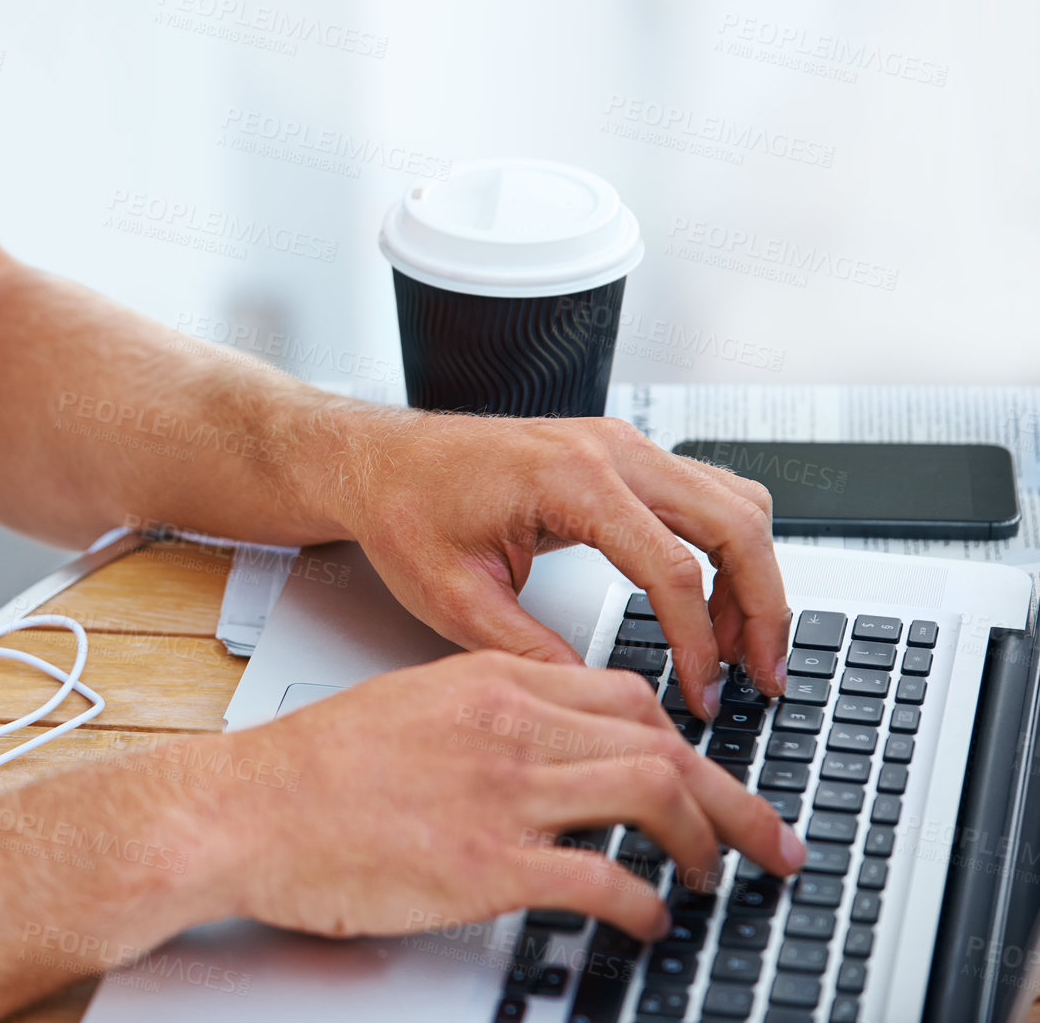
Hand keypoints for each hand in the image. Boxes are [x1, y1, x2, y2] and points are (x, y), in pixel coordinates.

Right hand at [209, 651, 806, 940]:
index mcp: (491, 681)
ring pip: (653, 797)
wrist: (241, 808)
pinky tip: (648, 920)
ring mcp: (501, 793)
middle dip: (732, 797)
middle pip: (663, 745)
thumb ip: (488, 722)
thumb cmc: (309, 769)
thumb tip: (548, 758)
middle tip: (769, 836)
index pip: (627, 697)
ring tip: (717, 878)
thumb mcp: (411, 710)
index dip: (685, 742)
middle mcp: (510, 725)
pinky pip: (603, 880)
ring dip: (705, 843)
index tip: (708, 776)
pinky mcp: (486, 865)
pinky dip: (645, 903)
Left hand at [330, 414, 786, 716]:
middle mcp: (609, 449)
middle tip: (765, 677)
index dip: (698, 644)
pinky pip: (706, 494)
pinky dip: (726, 548)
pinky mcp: (620, 455)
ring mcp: (621, 444)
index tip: (702, 696)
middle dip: (762, 607)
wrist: (381, 462)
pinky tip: (712, 602)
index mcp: (570, 479)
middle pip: (734, 523)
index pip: (671, 568)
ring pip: (734, 502)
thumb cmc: (405, 510)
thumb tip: (599, 701)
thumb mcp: (457, 600)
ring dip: (752, 575)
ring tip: (742, 649)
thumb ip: (533, 652)